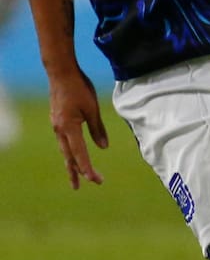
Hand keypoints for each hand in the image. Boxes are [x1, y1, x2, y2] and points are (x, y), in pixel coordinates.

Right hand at [48, 67, 108, 187]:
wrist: (61, 73)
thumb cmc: (80, 88)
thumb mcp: (93, 109)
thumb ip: (97, 129)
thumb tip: (103, 147)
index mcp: (68, 128)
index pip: (80, 154)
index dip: (88, 168)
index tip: (95, 180)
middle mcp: (59, 130)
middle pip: (69, 157)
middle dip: (77, 172)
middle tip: (84, 186)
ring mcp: (56, 126)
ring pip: (65, 150)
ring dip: (72, 164)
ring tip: (76, 178)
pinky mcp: (57, 121)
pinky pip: (64, 141)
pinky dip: (69, 151)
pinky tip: (73, 156)